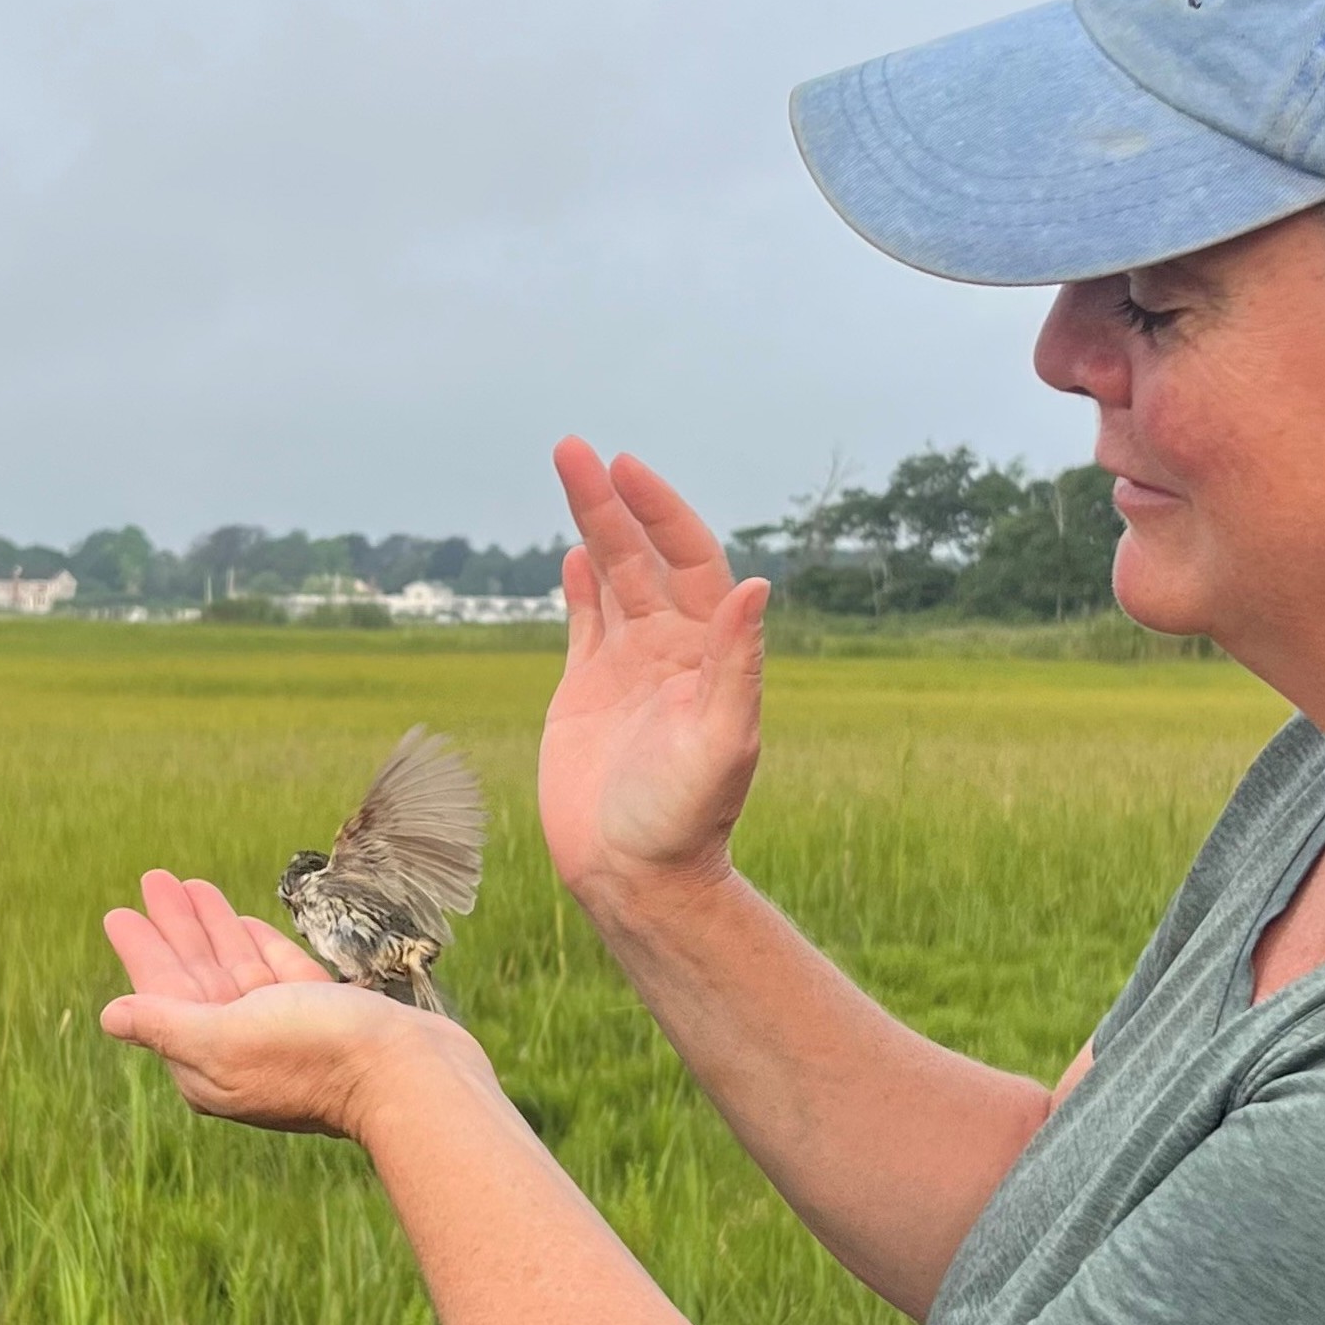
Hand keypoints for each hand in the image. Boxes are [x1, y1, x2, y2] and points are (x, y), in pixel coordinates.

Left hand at [97, 869, 490, 1142]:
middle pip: (197, 977)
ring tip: (190, 886)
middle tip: (154, 879)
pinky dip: (257, 946)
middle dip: (176, 927)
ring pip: (237, 969)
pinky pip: (279, 975)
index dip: (143, 951)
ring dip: (213, 927)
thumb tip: (110, 1016)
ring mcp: (286, 1032)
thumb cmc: (316, 1054)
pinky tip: (243, 923)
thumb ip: (167, 1023)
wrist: (410, 1075)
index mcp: (209, 1062)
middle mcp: (242, 1049)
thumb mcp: (227, 1038)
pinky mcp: (326, 1016)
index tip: (120, 912)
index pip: (163, 995)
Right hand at [542, 439, 771, 904]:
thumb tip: (755, 586)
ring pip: (609, 579)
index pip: (687, 559)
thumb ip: (736, 665)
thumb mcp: (721, 740)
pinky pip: (585, 624)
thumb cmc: (687, 818)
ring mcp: (628, 668)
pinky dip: (580, 587)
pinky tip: (572, 554)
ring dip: (591, 526)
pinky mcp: (587, 693)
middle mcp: (670, 648)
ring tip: (568, 468)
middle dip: (610, 501)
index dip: (660, 510)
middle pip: (640, 556)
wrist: (637, 876)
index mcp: (706, 651)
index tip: (626, 467)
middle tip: (573, 448)